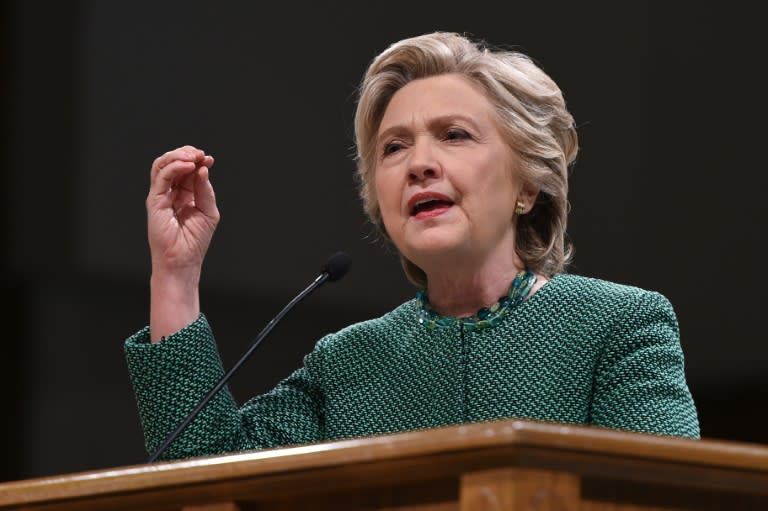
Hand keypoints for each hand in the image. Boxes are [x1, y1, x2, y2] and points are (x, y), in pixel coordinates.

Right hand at [146, 145, 218, 274]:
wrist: (183, 260)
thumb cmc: (195, 240)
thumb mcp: (208, 212)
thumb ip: (205, 190)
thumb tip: (202, 168)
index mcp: (185, 194)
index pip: (188, 170)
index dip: (197, 160)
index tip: (209, 159)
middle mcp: (171, 192)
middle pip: (173, 163)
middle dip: (187, 154)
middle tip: (200, 154)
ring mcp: (161, 195)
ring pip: (162, 165)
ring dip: (178, 156)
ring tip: (192, 157)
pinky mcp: (154, 200)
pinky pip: (161, 177)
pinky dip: (174, 167)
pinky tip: (188, 166)